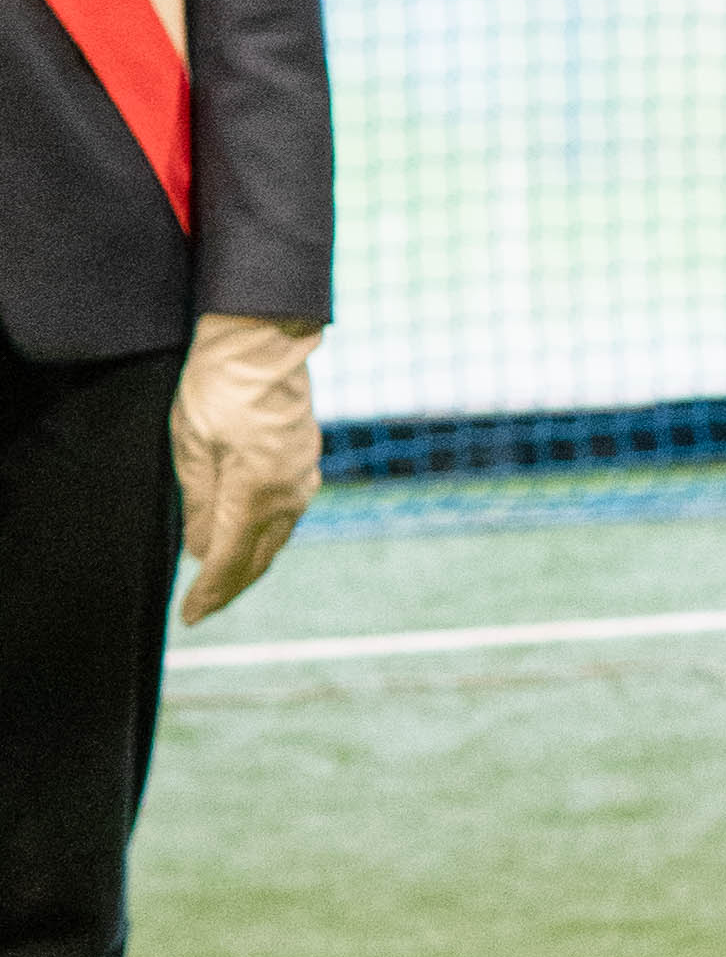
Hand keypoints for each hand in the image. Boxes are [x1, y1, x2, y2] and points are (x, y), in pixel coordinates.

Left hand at [171, 313, 322, 620]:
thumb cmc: (218, 388)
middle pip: (260, 557)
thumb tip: (204, 550)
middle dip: (231, 586)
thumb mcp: (191, 446)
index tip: (189, 615)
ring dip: (250, 561)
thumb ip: (200, 504)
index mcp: (256, 493)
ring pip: (276, 536)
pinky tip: (249, 534)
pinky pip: (286, 512)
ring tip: (222, 578)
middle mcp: (288, 493)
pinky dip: (264, 533)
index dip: (209, 593)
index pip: (230, 560)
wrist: (261, 340)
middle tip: (203, 607)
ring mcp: (303, 476)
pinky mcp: (306, 460)